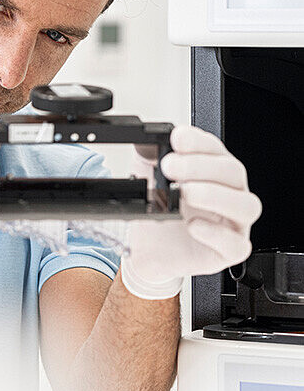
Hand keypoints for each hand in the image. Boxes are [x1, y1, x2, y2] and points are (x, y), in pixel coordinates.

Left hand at [121, 126, 261, 299]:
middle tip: (169, 166)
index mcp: (211, 170)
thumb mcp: (145, 178)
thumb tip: (146, 141)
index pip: (215, 148)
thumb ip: (147, 156)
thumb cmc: (155, 212)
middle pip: (233, 172)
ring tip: (184, 193)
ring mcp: (233, 223)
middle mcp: (228, 193)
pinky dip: (216, 233)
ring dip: (214, 195)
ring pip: (246, 205)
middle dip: (200, 165)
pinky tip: (193, 225)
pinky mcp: (228, 252)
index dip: (198, 141)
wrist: (146, 248)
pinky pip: (237, 245)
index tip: (177, 138)